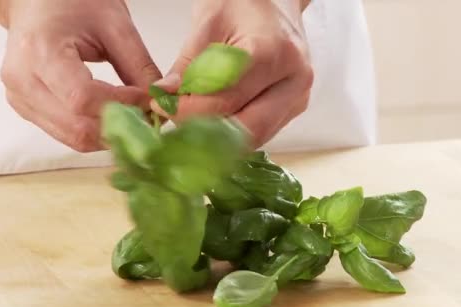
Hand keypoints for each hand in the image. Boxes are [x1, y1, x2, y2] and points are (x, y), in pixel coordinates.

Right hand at [0, 0, 160, 151]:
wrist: (37, 3)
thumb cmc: (72, 4)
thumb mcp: (115, 26)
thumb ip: (139, 66)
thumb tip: (161, 100)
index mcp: (40, 52)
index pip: (83, 99)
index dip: (122, 105)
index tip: (148, 100)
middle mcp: (23, 82)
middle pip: (78, 127)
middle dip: (120, 126)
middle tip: (147, 115)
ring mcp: (21, 99)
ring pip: (74, 138)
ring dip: (110, 134)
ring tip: (134, 116)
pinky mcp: (28, 110)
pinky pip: (67, 134)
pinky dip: (97, 131)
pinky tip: (116, 117)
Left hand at [151, 0, 313, 147]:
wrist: (277, 0)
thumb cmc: (245, 3)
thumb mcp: (208, 24)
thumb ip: (188, 66)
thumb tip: (163, 98)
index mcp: (273, 53)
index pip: (226, 100)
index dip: (188, 110)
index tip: (162, 107)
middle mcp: (293, 81)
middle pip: (246, 129)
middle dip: (205, 133)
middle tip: (174, 123)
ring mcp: (298, 97)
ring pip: (255, 137)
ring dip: (219, 139)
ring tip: (189, 124)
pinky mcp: (294, 108)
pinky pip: (261, 132)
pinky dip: (234, 134)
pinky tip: (211, 123)